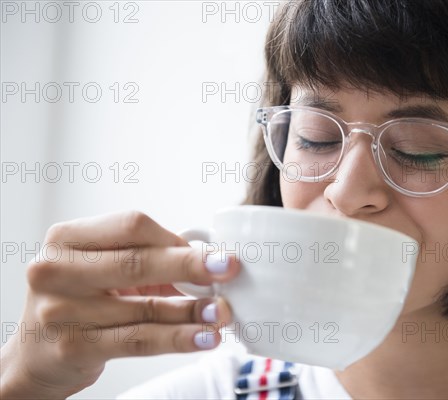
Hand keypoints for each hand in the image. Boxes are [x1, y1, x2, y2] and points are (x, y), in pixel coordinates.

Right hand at [0, 211, 239, 398]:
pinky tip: (204, 337)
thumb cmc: (79, 300)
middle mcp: (56, 270)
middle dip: (191, 266)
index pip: (132, 226)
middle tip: (229, 268)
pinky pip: (139, 340)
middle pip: (137, 262)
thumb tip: (206, 261)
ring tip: (223, 311)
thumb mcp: (100, 268)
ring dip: (193, 310)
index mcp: (67, 238)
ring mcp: (61, 311)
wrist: (36, 353)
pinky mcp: (74, 347)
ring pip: (144, 308)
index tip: (210, 251)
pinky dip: (178, 338)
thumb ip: (144, 258)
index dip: (175, 239)